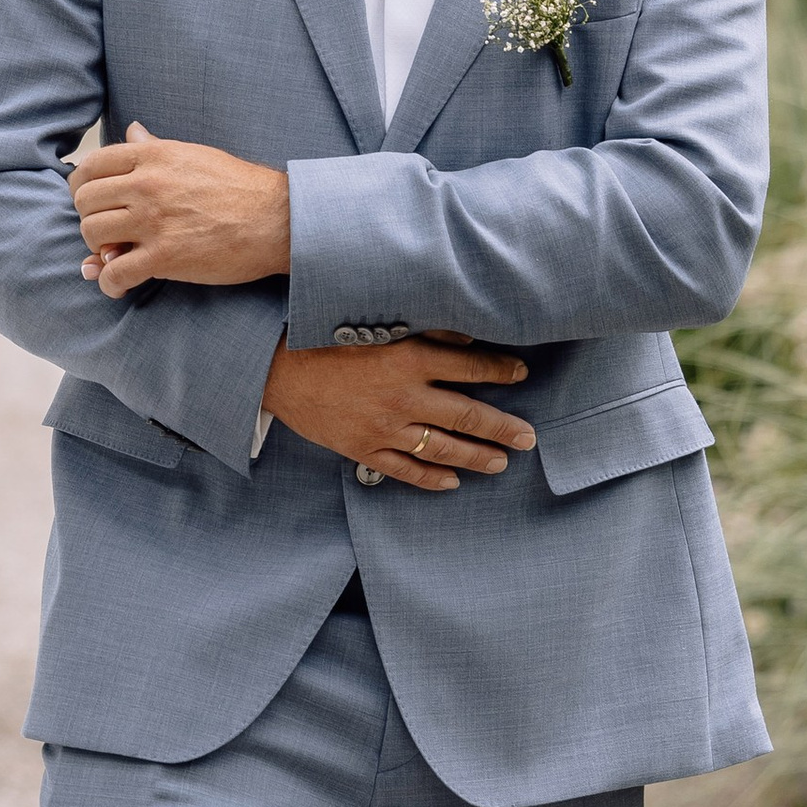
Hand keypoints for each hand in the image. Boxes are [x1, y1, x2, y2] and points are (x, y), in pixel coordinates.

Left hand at [71, 124, 291, 290]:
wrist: (277, 219)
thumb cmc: (239, 186)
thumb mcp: (193, 155)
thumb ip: (154, 147)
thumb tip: (133, 130)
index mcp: (152, 156)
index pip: (91, 166)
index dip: (81, 186)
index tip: (89, 201)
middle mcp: (147, 184)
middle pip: (84, 201)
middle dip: (89, 219)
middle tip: (106, 232)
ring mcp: (153, 220)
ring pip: (92, 234)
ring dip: (97, 250)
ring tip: (114, 257)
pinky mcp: (164, 256)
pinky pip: (114, 273)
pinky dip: (110, 284)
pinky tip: (120, 285)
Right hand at [261, 337, 535, 491]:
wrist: (276, 370)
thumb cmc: (325, 339)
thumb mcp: (378, 324)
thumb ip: (424, 331)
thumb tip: (468, 337)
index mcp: (408, 360)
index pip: (470, 368)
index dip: (501, 372)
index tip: (522, 374)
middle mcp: (403, 398)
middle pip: (466, 415)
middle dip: (503, 427)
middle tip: (530, 437)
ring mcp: (384, 429)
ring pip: (442, 449)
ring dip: (477, 457)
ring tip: (501, 462)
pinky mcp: (364, 449)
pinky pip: (405, 470)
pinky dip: (431, 478)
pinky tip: (452, 482)